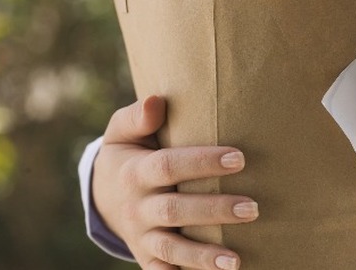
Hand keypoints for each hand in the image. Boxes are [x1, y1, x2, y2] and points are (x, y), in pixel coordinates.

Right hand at [93, 96, 256, 269]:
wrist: (102, 196)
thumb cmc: (128, 154)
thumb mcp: (121, 132)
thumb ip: (136, 117)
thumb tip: (156, 101)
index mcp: (135, 172)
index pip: (169, 166)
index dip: (203, 162)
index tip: (239, 158)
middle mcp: (138, 207)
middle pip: (175, 210)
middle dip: (214, 210)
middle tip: (252, 208)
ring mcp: (142, 235)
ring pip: (172, 248)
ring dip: (204, 256)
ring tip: (237, 260)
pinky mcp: (147, 256)